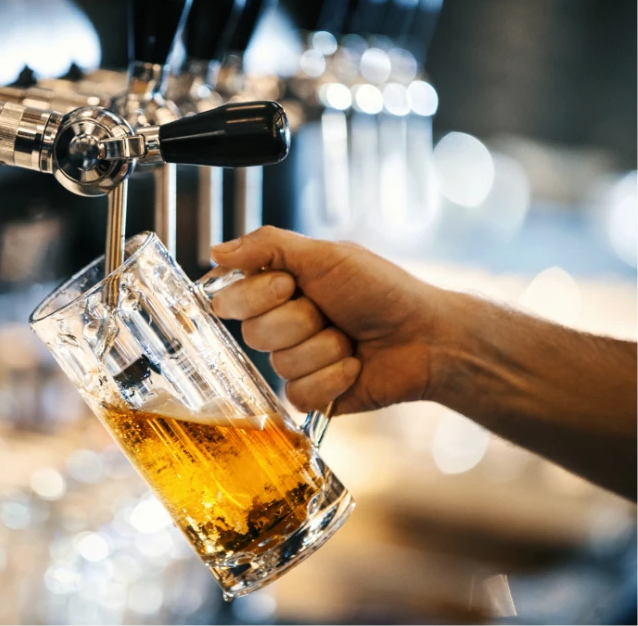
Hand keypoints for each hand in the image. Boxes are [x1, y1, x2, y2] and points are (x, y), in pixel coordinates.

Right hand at [210, 226, 442, 415]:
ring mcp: (295, 361)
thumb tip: (215, 251)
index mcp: (277, 288)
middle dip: (301, 321)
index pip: (230, 298)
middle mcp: (280, 324)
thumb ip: (268, 247)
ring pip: (280, 364)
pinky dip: (333, 378)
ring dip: (325, 349)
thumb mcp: (326, 256)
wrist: (427, 335)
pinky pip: (299, 394)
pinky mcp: (312, 395)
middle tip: (331, 312)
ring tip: (351, 340)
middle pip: (254, 334)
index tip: (291, 284)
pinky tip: (355, 367)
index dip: (258, 295)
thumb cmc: (381, 289)